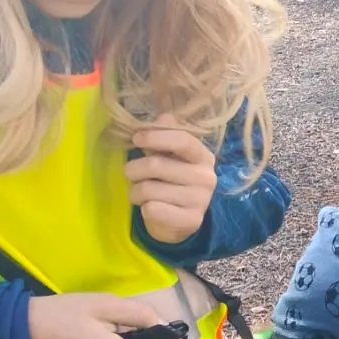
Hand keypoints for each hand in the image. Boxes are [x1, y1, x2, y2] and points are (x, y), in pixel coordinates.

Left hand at [128, 115, 217, 244]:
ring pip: (149, 189)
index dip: (156, 137)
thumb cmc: (170, 182)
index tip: (136, 139)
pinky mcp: (191, 220)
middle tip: (130, 174)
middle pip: (156, 165)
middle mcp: (207, 177)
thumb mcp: (168, 157)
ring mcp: (201, 201)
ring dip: (135, 191)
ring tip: (139, 194)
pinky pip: (153, 209)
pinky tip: (150, 208)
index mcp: (203, 157)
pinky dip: (144, 208)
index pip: (182, 140)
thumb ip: (165, 136)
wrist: (179, 221)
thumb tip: (164, 116)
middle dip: (133, 169)